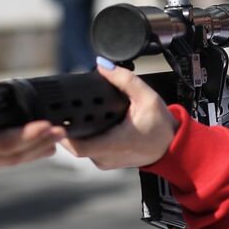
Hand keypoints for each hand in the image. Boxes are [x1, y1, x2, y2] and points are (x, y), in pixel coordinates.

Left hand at [61, 62, 177, 168]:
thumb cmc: (161, 126)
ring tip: (73, 114)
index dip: (63, 134)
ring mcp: (104, 162)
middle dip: (67, 127)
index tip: (56, 119)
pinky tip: (86, 123)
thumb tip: (103, 65)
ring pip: (80, 147)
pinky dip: (85, 136)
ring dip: (76, 132)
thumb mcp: (147, 97)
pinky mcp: (105, 162)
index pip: (77, 146)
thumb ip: (124, 80)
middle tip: (61, 109)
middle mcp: (105, 157)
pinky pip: (88, 149)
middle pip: (74, 144)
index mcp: (113, 144)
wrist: (171, 147)